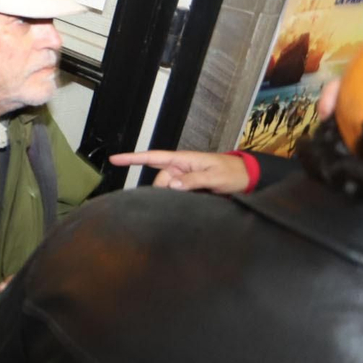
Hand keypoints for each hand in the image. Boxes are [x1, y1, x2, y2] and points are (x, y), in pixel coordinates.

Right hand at [108, 149, 247, 193]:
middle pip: (159, 180)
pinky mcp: (189, 188)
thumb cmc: (233, 173)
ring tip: (193, 200)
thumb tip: (171, 185)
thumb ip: (192, 180)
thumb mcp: (215, 176)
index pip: (152, 157)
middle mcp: (180, 167)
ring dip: (173, 197)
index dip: (132, 158)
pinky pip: (176, 194)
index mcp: (183, 160)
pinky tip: (185, 204)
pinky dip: (177, 199)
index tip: (115, 159)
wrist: (248, 177)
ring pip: (167, 189)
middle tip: (183, 199)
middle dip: (164, 191)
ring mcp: (184, 177)